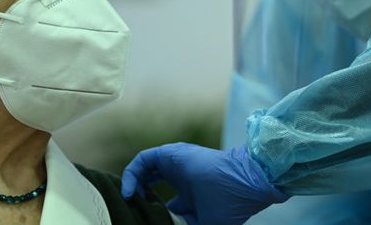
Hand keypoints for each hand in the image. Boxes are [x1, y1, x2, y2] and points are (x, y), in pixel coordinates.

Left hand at [121, 143, 288, 224]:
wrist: (242, 183)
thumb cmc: (228, 206)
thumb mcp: (203, 223)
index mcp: (191, 196)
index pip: (167, 206)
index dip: (155, 215)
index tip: (149, 222)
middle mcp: (181, 179)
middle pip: (151, 185)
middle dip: (140, 199)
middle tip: (134, 212)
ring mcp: (175, 165)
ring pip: (145, 172)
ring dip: (132, 185)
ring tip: (128, 201)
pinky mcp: (169, 154)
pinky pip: (142, 160)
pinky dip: (131, 174)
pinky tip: (129, 192)